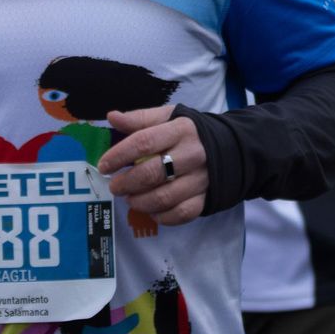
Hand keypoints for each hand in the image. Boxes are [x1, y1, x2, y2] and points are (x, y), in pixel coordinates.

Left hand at [98, 107, 207, 228]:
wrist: (230, 147)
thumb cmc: (190, 132)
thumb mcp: (168, 117)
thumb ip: (140, 119)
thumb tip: (112, 117)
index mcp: (181, 130)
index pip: (144, 142)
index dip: (119, 155)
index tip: (104, 166)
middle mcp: (192, 154)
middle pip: (151, 174)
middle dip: (125, 183)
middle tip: (115, 186)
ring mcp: (200, 178)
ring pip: (163, 198)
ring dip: (139, 202)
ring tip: (130, 198)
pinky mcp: (205, 197)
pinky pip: (180, 214)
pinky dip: (161, 216)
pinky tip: (151, 210)